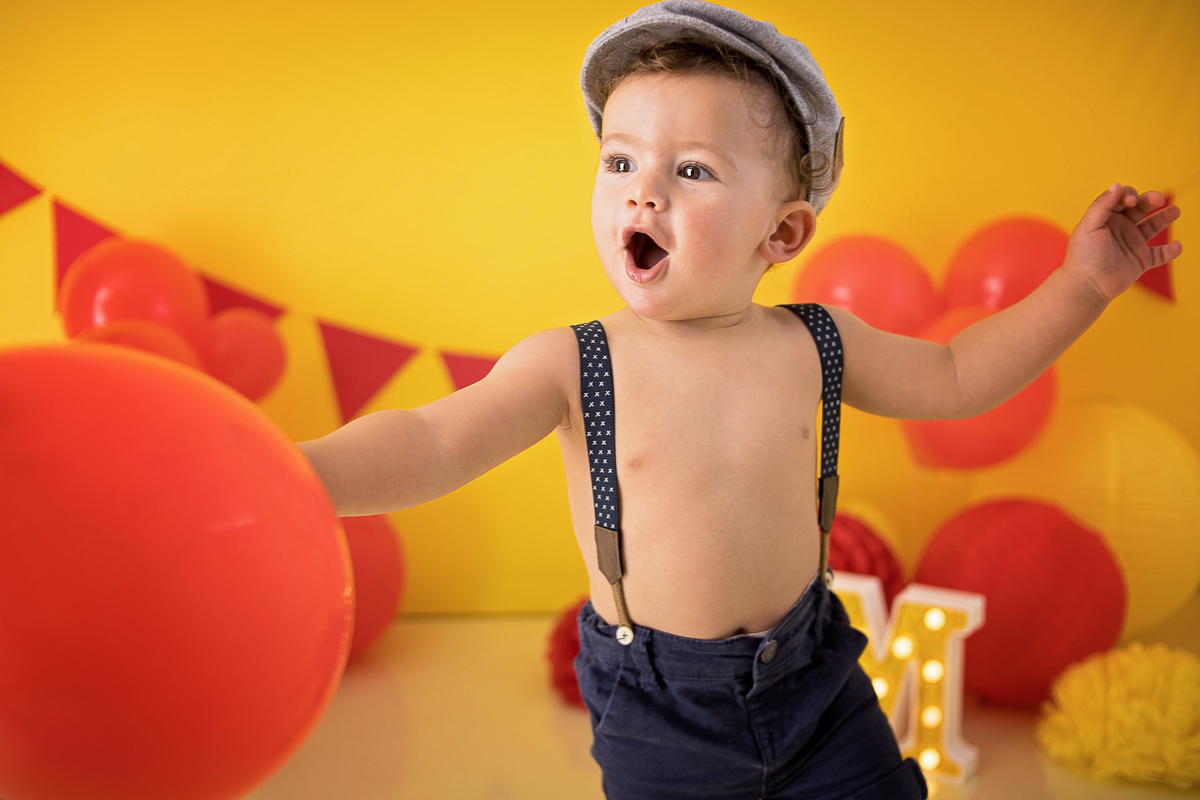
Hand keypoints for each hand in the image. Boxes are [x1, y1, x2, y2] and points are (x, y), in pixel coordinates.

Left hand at [1063, 183, 1182, 301]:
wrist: (1086, 286)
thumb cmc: (1083, 255)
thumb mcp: (1089, 226)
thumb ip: (1103, 205)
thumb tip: (1117, 185)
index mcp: (1106, 218)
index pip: (1122, 198)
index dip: (1128, 195)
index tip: (1130, 202)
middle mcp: (1121, 228)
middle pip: (1141, 207)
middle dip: (1150, 200)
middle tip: (1158, 199)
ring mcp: (1132, 243)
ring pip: (1153, 226)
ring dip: (1165, 217)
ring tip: (1175, 211)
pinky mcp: (1141, 260)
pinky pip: (1160, 254)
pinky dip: (1170, 251)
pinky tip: (1176, 246)